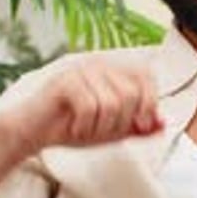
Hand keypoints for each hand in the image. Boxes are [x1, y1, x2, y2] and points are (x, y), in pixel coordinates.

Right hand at [1, 58, 163, 155]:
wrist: (32, 133)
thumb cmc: (72, 128)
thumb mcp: (113, 131)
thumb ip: (138, 127)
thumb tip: (164, 123)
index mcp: (113, 70)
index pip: (147, 77)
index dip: (148, 104)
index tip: (137, 126)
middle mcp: (99, 64)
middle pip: (131, 94)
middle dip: (120, 123)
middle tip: (100, 131)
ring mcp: (81, 69)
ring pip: (112, 103)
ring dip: (100, 128)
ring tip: (84, 129)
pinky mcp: (65, 80)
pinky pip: (90, 107)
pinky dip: (84, 126)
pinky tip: (73, 127)